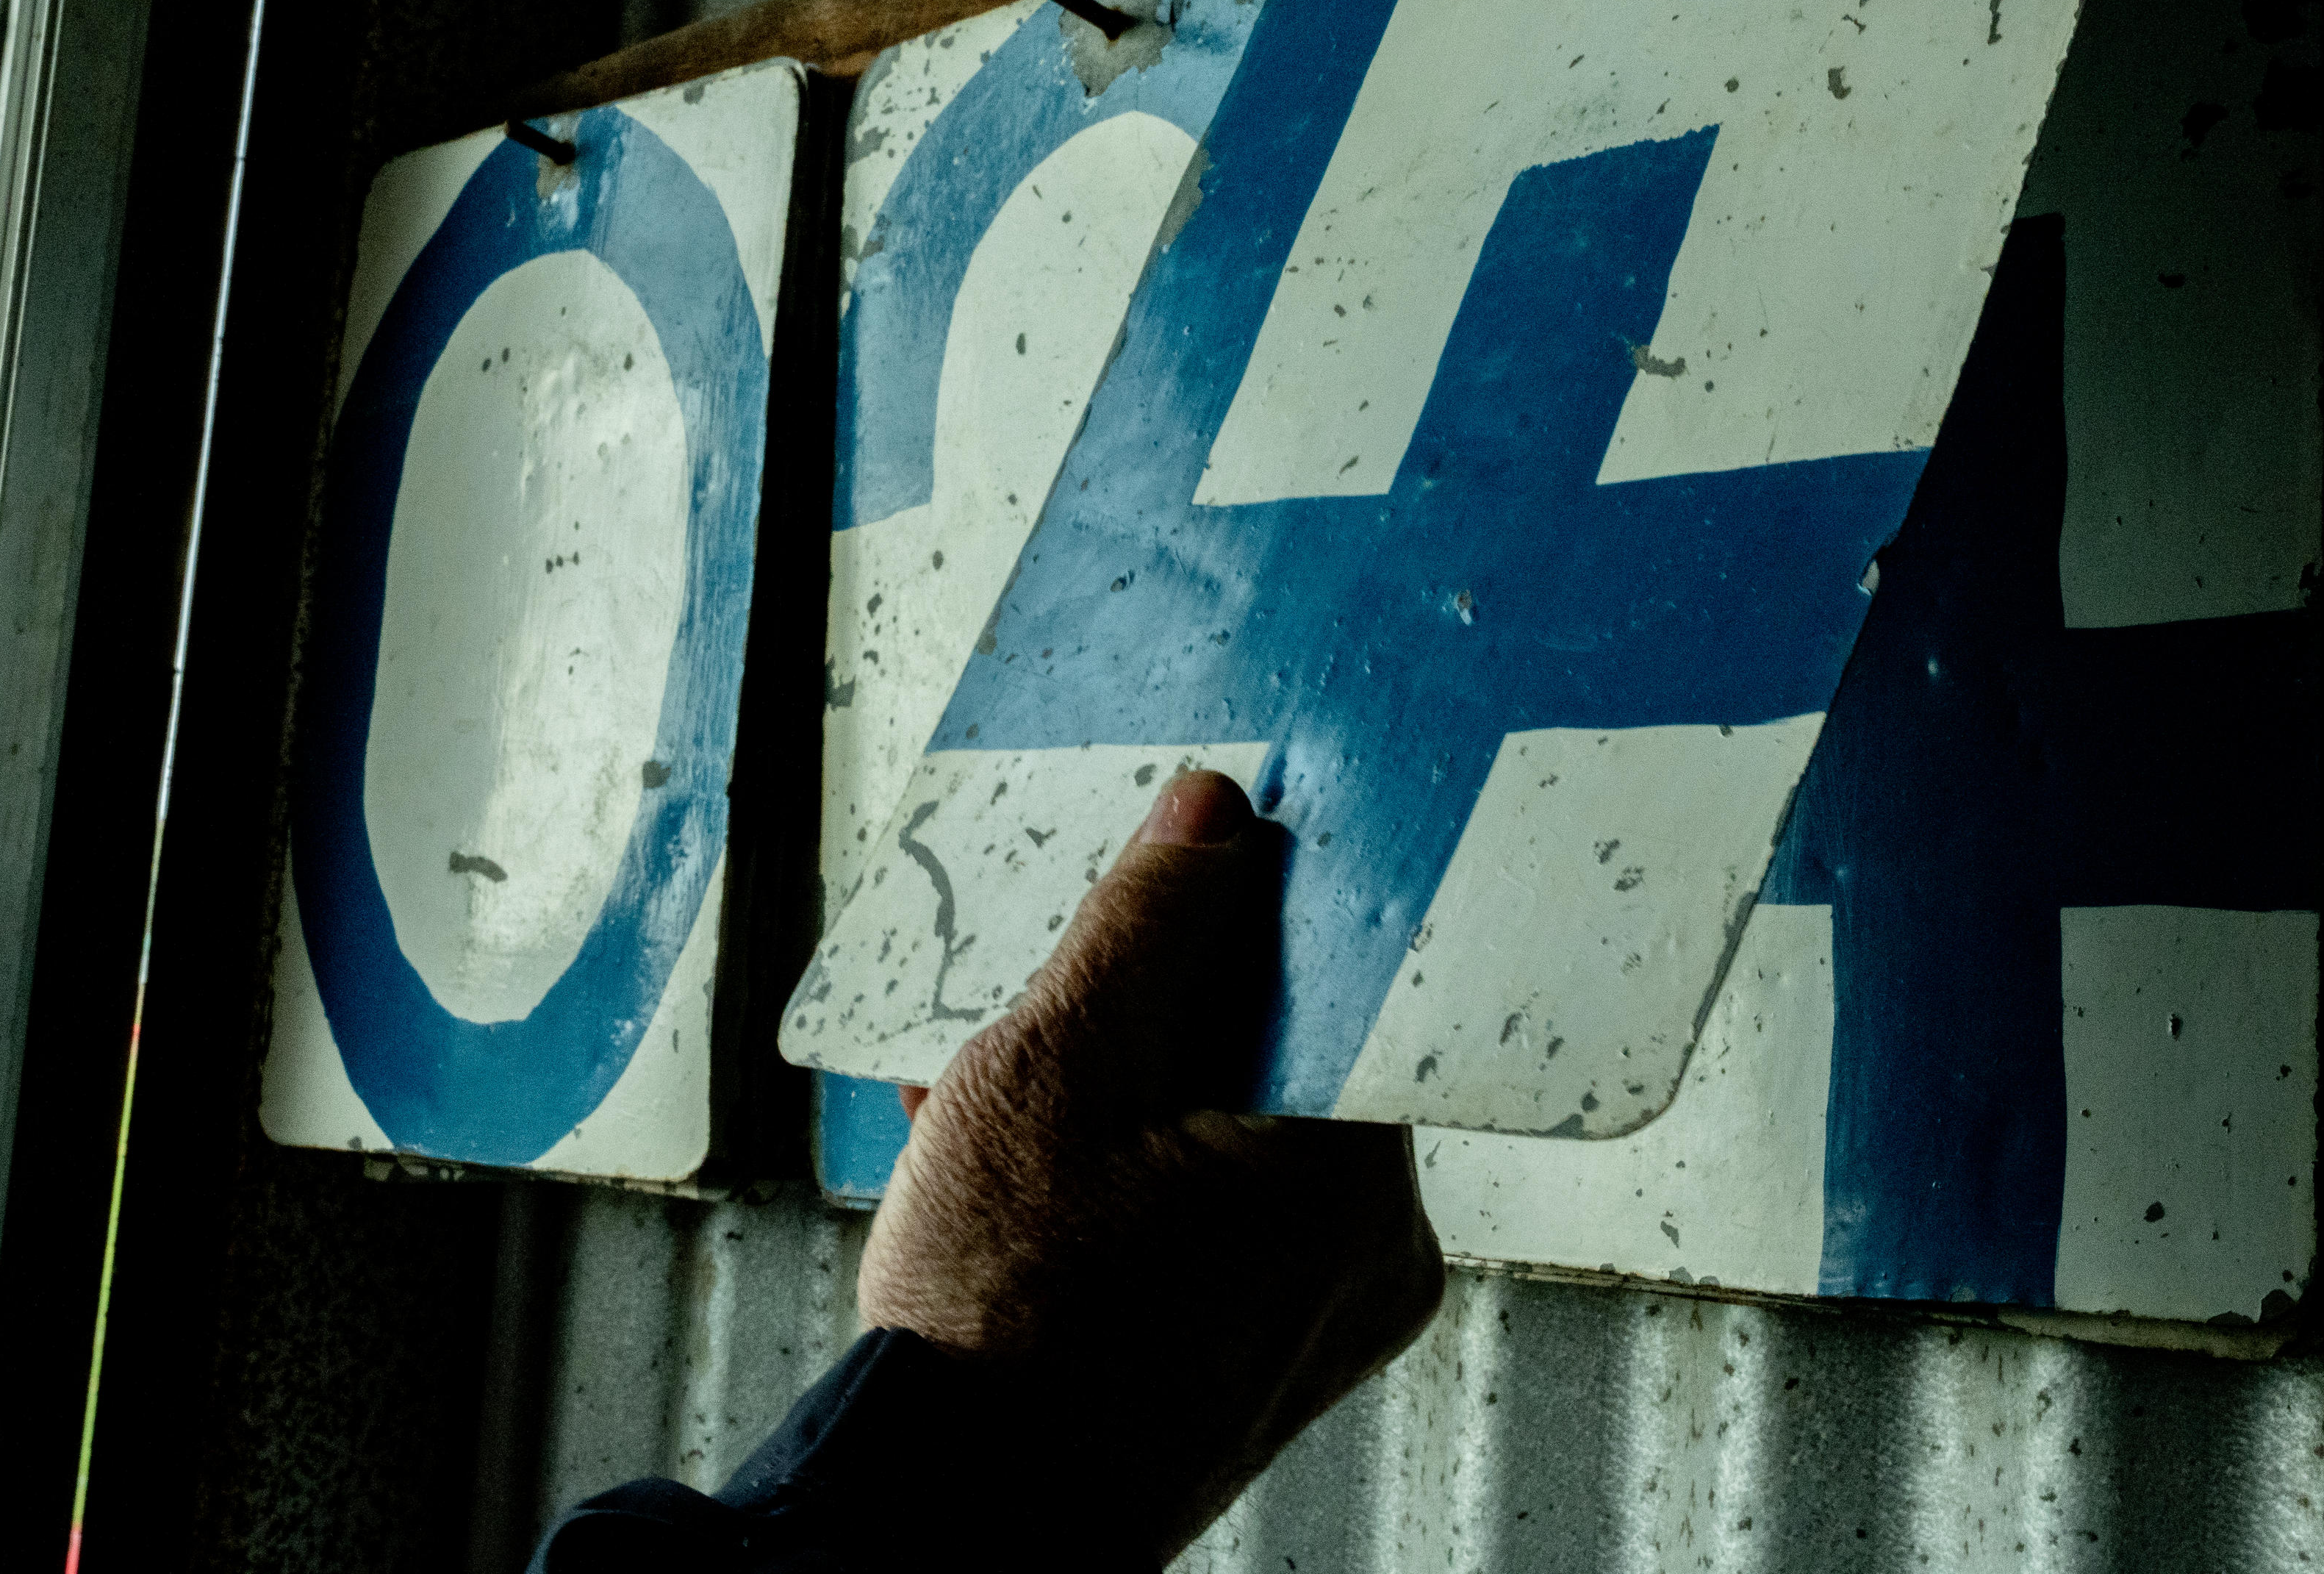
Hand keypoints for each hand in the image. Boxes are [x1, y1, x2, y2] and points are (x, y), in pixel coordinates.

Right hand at [857, 770, 1444, 1561]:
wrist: (952, 1518)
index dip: (1242, 917)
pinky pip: (1208, 1230)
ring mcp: (1317, 1324)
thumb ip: (1147, 926)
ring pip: (1229, 1146)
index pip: (1341, 981)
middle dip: (1151, 1016)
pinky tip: (1010, 1172)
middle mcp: (1371, 1256)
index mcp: (1356, 1175)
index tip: (1171, 886)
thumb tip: (1211, 819)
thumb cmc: (1001, 1323)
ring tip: (988, 1097)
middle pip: (1280, 1063)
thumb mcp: (1055, 1067)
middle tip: (1049, 1002)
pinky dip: (1122, 1188)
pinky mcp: (1254, 1370)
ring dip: (1115, 1100)